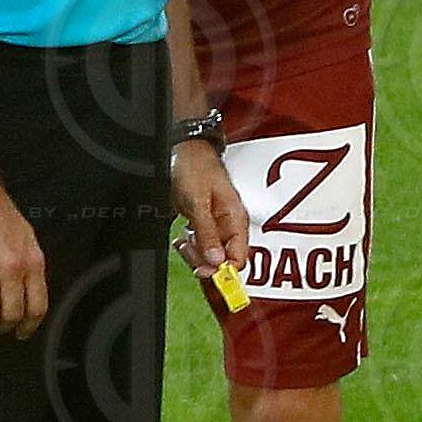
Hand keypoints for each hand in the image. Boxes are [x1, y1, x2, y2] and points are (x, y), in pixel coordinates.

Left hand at [171, 139, 248, 280]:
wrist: (184, 151)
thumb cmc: (196, 168)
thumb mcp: (198, 202)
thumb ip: (208, 232)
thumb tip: (216, 261)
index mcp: (236, 220)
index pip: (239, 258)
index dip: (222, 269)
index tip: (204, 270)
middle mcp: (230, 226)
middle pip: (222, 261)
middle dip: (203, 259)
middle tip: (188, 247)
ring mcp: (217, 227)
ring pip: (209, 256)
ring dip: (193, 253)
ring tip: (184, 240)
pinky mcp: (204, 226)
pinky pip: (200, 246)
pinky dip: (189, 246)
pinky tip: (183, 236)